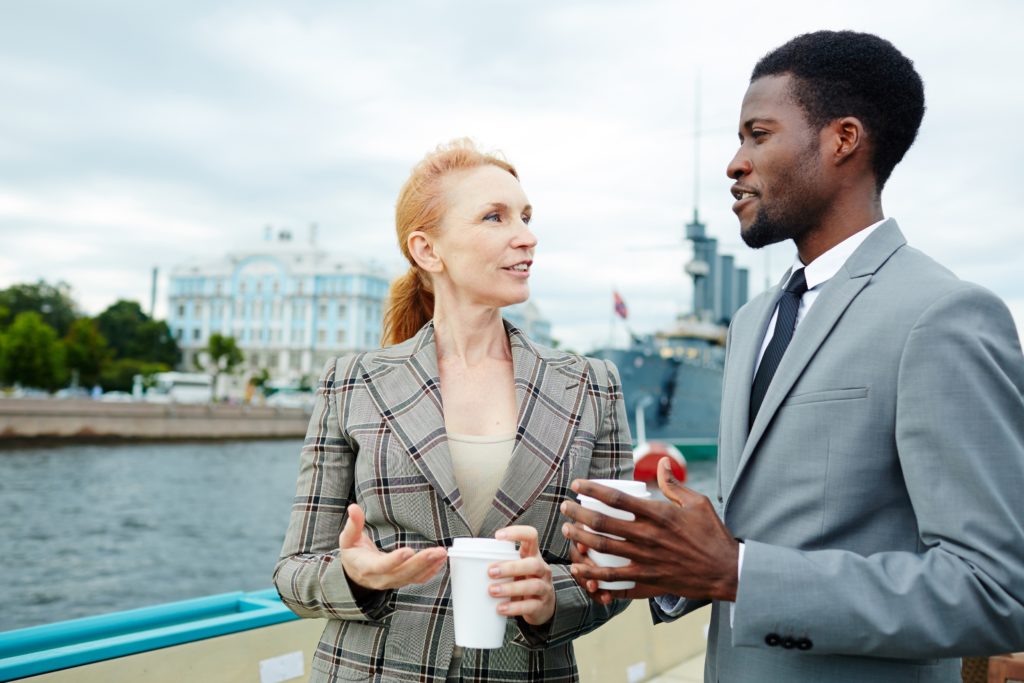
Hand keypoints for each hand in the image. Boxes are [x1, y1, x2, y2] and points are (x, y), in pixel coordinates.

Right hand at [338, 503, 447, 590]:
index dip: (394, 560)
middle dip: (420, 562)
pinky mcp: (402, 581)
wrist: (355, 573)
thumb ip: (353, 524)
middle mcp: (380, 578)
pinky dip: (431, 571)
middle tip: (436, 552)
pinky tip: (440, 561)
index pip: (381, 566)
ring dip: (429, 565)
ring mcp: (393, 581)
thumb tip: (353, 508)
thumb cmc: (352, 554)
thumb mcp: (348, 539)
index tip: (408, 551)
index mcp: (366, 568)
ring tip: (442, 554)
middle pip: (402, 572)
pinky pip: (418, 579)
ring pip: (412, 577)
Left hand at [488, 525, 554, 625]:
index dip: (516, 533)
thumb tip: (458, 558)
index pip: (531, 535)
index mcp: (532, 555)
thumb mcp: (515, 569)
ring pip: (532, 585)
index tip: (498, 536)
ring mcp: (544, 588)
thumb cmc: (521, 581)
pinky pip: (530, 606)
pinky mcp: (541, 606)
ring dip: (510, 588)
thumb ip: (497, 562)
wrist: (542, 607)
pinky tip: (501, 608)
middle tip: (490, 572)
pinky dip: (514, 607)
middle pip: (532, 564)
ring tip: (492, 591)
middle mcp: (541, 569)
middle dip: (510, 567)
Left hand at [560, 459, 738, 601]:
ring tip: (567, 532)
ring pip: (604, 551)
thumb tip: (661, 462)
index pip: (617, 499)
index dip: (592, 490)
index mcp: (658, 515)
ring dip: (581, 541)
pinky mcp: (648, 583)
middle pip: (602, 524)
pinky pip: (616, 581)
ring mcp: (646, 562)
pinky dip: (596, 577)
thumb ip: (674, 484)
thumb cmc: (713, 534)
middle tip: (565, 508)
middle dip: (578, 514)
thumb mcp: (698, 503)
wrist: (726, 571)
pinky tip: (581, 571)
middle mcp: (648, 537)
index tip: (577, 485)